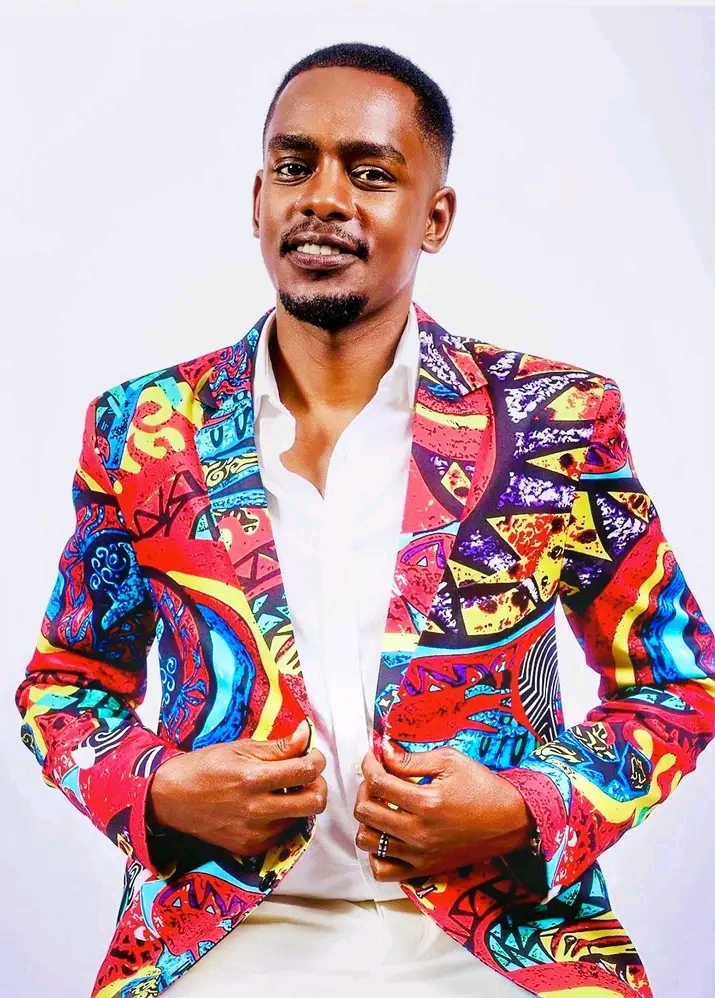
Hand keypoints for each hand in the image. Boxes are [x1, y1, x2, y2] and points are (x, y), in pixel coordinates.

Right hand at [149, 719, 326, 856]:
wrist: (172, 797)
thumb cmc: (206, 766)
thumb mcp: (240, 748)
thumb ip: (277, 747)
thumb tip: (306, 736)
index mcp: (253, 777)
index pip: (305, 771)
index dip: (316, 761)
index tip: (312, 757)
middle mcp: (255, 809)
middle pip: (313, 803)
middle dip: (318, 786)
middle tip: (308, 777)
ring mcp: (253, 833)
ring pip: (300, 819)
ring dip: (299, 802)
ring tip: (282, 790)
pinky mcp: (249, 847)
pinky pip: (282, 833)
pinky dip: (283, 818)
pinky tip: (268, 806)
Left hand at [353, 739, 534, 881]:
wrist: (510, 821)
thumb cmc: (482, 787)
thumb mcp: (450, 761)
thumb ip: (411, 758)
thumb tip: (383, 751)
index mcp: (426, 802)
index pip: (378, 783)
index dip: (369, 765)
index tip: (373, 757)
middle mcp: (419, 832)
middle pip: (366, 812)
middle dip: (365, 788)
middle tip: (377, 778)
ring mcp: (419, 854)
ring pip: (368, 842)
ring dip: (367, 820)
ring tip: (379, 806)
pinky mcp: (423, 869)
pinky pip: (382, 870)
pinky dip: (375, 853)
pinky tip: (386, 834)